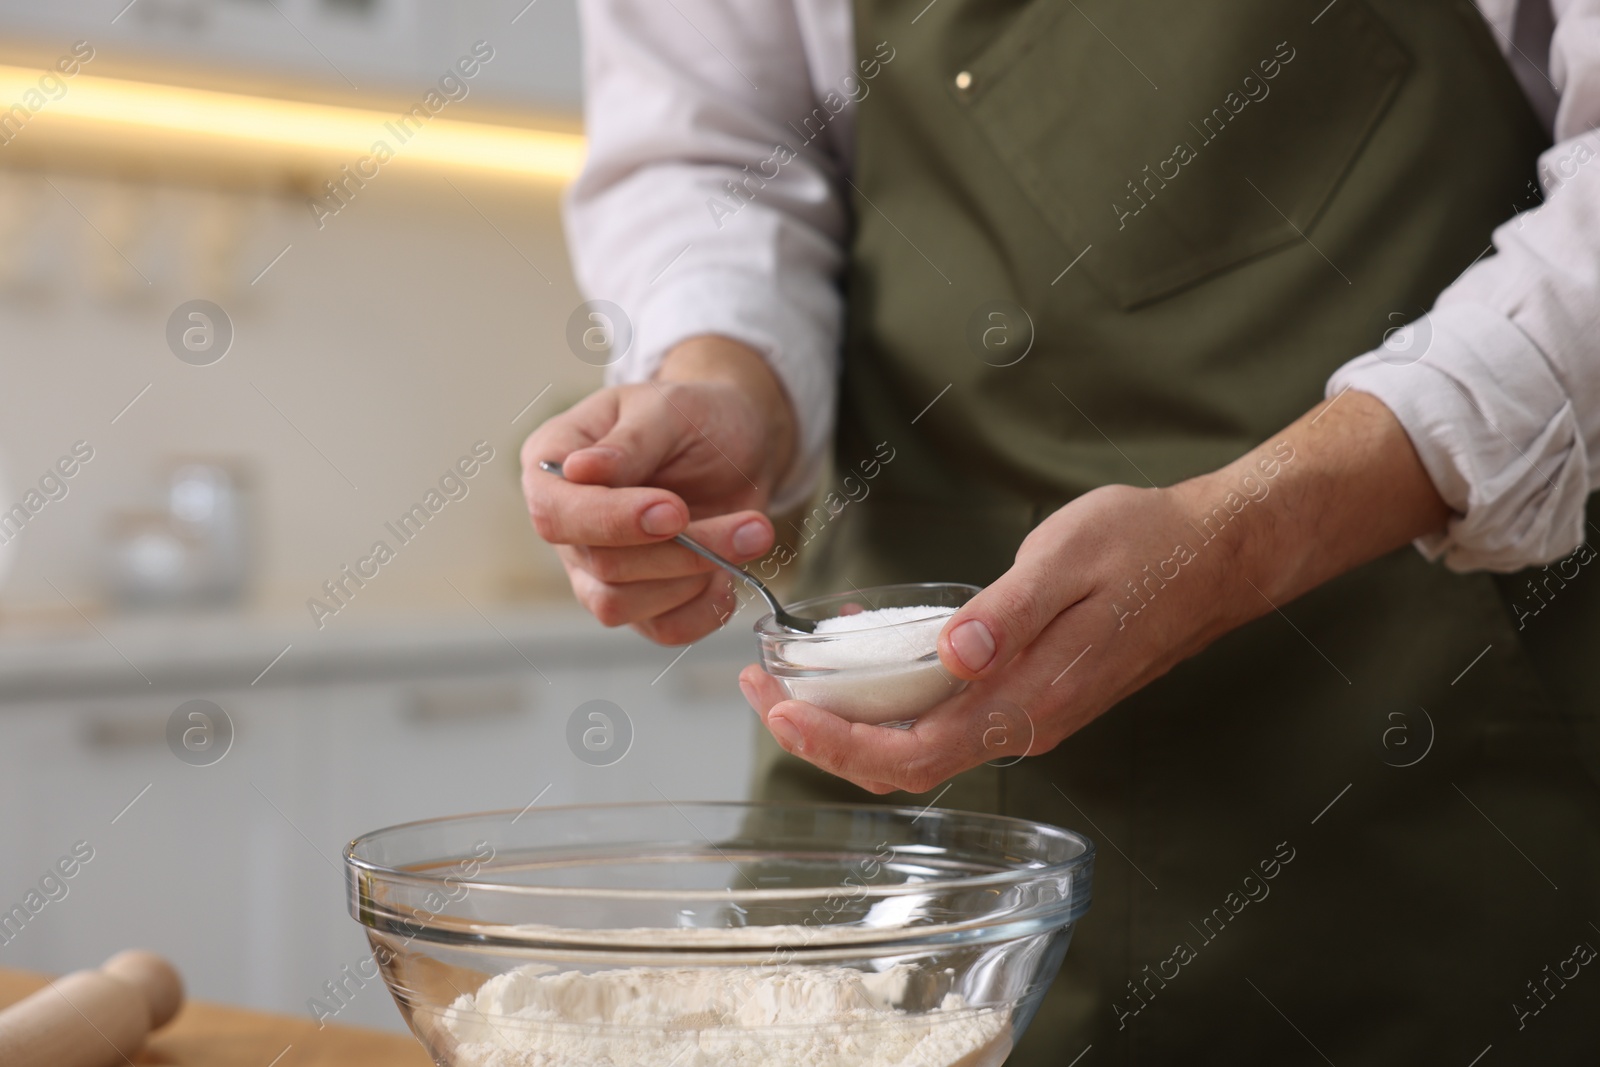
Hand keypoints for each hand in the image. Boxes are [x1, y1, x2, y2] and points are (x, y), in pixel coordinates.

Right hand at [521, 336, 795, 644]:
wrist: (741, 445)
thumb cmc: (697, 417)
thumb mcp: (669, 408)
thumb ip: (629, 442)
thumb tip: (580, 470)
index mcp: (552, 465)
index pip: (555, 513)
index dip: (611, 521)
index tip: (673, 511)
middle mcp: (568, 525)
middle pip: (599, 565)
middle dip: (679, 550)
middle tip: (748, 525)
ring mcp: (597, 570)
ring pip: (622, 605)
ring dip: (696, 576)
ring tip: (750, 535)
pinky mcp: (640, 601)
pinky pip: (661, 629)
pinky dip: (704, 608)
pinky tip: (730, 573)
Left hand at [740, 391, 1451, 793]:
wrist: (1219, 555)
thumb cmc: (1148, 547)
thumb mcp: (1069, 561)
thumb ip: (1008, 615)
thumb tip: (953, 656)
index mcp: (1029, 701)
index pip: (912, 754)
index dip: (837, 742)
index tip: (778, 708)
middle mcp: (1025, 723)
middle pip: (903, 765)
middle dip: (822, 738)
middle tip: (759, 690)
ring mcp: (1030, 712)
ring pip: (920, 747)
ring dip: (849, 724)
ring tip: (789, 680)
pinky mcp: (1033, 693)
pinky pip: (946, 720)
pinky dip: (889, 704)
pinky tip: (861, 665)